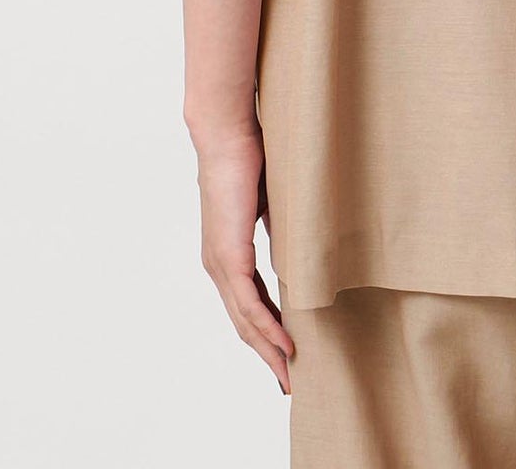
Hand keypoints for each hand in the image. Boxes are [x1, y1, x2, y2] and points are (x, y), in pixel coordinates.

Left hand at [196, 128, 293, 393]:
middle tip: (288, 381)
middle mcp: (217, 265)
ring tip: (289, 373)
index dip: (265, 333)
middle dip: (266, 355)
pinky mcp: (228, 255)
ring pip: (245, 320)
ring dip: (269, 350)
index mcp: (225, 254)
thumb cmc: (249, 160)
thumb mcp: (270, 204)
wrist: (227, 135)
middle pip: (242, 323)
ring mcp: (220, 263)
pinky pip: (249, 303)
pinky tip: (285, 345)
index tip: (285, 355)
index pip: (245, 305)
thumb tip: (298, 247)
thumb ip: (277, 230)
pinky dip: (267, 327)